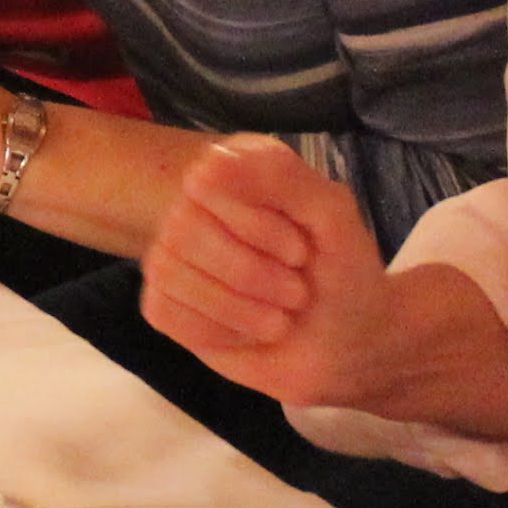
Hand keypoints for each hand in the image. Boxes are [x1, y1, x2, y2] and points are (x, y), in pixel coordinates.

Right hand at [139, 137, 438, 406]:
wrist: (344, 343)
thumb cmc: (340, 271)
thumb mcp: (331, 215)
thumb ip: (280, 177)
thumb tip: (206, 164)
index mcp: (236, 168)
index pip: (207, 180)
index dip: (255, 225)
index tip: (300, 252)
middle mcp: (196, 204)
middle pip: (182, 229)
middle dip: (251, 273)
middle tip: (296, 293)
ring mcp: (174, 253)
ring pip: (168, 271)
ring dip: (238, 307)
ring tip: (279, 317)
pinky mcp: (165, 301)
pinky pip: (163, 310)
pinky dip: (217, 330)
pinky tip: (247, 331)